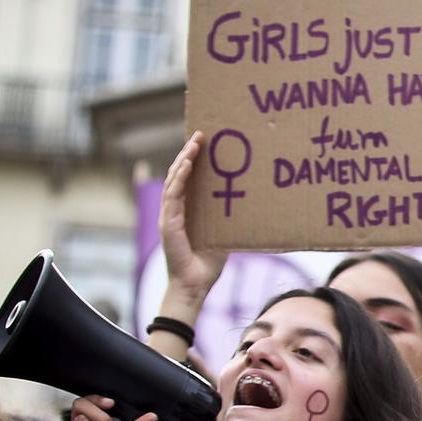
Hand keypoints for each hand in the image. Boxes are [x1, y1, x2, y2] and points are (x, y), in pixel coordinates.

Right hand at [160, 134, 227, 307]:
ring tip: (194, 143)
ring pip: (174, 181)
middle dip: (188, 153)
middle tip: (200, 134)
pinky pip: (173, 195)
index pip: (188, 181)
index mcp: (187, 211)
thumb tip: (253, 210)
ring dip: (183, 160)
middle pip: (179, 175)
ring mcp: (169, 215)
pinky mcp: (168, 223)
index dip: (193, 161)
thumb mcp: (225, 237)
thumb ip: (231, 222)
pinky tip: (187, 164)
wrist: (195, 285)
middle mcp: (175, 210)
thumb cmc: (208, 264)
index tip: (204, 143)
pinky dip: (180, 178)